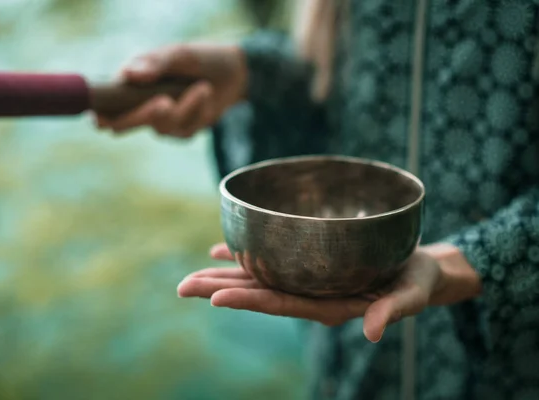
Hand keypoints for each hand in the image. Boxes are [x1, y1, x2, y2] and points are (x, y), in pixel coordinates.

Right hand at [94, 43, 247, 136]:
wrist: (232, 72)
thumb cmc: (199, 58)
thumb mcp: (179, 55)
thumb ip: (155, 64)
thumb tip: (129, 75)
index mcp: (129, 84)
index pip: (106, 103)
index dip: (100, 114)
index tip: (100, 120)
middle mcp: (139, 105)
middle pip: (127, 123)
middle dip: (145, 115)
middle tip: (164, 103)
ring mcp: (160, 120)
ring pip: (161, 127)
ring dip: (185, 108)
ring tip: (204, 87)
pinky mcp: (180, 131)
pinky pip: (184, 131)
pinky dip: (198, 113)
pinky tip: (206, 96)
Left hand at [177, 243, 480, 342]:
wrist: (419, 270)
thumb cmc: (417, 282)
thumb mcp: (411, 295)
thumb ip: (392, 311)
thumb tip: (373, 332)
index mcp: (328, 305)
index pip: (280, 304)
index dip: (247, 300)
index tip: (214, 297)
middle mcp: (310, 294)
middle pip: (259, 292)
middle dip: (220, 288)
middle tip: (183, 286)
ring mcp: (308, 281)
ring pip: (260, 277)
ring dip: (226, 274)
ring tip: (193, 272)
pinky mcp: (310, 265)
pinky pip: (273, 260)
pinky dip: (248, 254)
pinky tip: (224, 249)